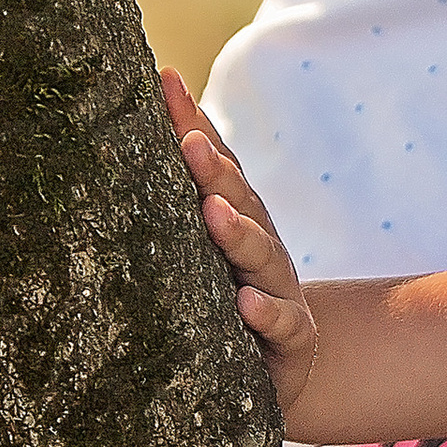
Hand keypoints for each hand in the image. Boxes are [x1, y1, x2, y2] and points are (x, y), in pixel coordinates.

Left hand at [162, 68, 318, 423]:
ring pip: (261, 257)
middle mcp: (260, 244)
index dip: (192, 122)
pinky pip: (281, 323)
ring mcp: (278, 288)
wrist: (280, 363)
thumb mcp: (206, 243)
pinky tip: (246, 304)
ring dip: (239, 233)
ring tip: (214, 213)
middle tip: (188, 143)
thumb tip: (155, 94)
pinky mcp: (290, 337)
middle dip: (215, 170)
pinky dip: (265, 313)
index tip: (166, 83)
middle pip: (240, 201)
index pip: (213, 162)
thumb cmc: (229, 294)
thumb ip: (187, 185)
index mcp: (236, 216)